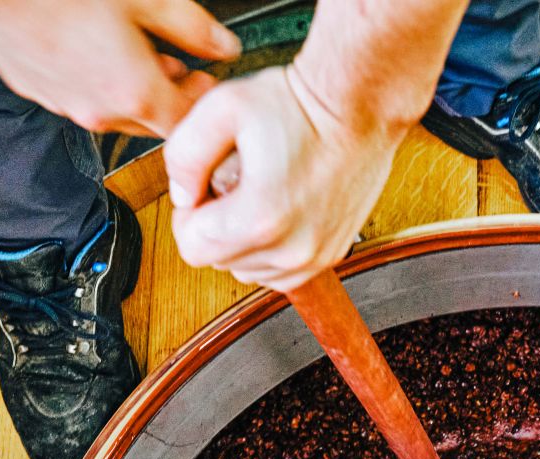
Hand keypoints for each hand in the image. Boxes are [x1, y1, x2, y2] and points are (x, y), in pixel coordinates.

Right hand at [0, 0, 240, 136]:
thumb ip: (192, 27)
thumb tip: (224, 46)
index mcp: (134, 94)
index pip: (186, 126)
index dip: (203, 108)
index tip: (208, 84)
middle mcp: (101, 111)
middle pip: (152, 123)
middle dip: (172, 98)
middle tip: (182, 68)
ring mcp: (66, 105)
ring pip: (114, 111)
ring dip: (134, 89)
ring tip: (138, 51)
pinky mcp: (37, 91)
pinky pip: (79, 96)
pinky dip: (97, 81)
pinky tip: (95, 48)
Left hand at [163, 65, 406, 290]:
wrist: (359, 109)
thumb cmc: (297, 105)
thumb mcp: (223, 108)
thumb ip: (183, 155)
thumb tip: (180, 196)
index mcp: (259, 220)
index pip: (192, 248)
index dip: (188, 215)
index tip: (205, 186)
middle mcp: (290, 251)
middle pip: (219, 261)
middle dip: (215, 226)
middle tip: (234, 184)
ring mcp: (313, 259)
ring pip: (248, 270)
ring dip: (242, 240)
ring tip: (259, 195)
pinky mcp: (329, 257)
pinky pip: (279, 272)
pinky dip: (270, 248)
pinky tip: (279, 211)